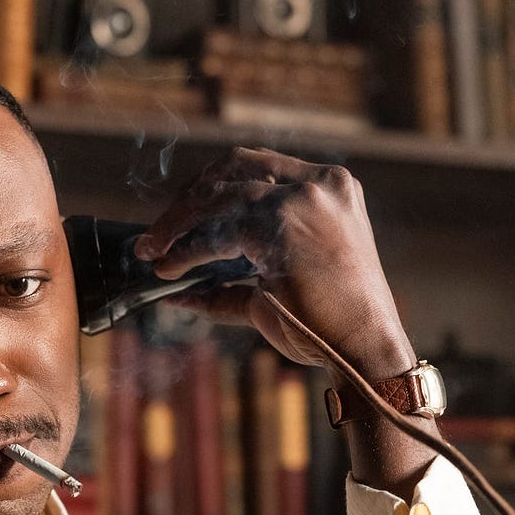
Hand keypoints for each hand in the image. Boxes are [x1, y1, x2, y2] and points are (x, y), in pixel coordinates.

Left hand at [133, 146, 415, 383]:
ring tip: (153, 253)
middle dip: (187, 199)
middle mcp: (319, 183)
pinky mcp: (281, 222)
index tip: (183, 211)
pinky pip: (217, 232)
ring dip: (176, 224)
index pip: (257, 166)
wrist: (361, 348)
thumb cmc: (326, 324)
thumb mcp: (277, 287)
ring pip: (217, 194)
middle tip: (157, 235)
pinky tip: (171, 269)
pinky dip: (187, 251)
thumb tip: (175, 289)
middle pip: (231, 168)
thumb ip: (228, 283)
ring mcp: (302, 198)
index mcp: (329, 186)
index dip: (212, 185)